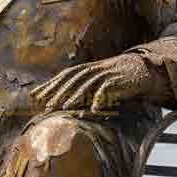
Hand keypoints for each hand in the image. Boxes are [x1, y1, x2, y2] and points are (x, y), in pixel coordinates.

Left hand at [30, 54, 150, 112]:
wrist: (142, 68)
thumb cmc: (116, 77)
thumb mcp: (97, 80)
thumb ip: (82, 88)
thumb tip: (62, 101)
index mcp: (86, 69)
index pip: (63, 76)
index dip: (49, 85)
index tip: (34, 96)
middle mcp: (93, 70)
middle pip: (71, 80)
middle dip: (58, 91)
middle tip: (45, 104)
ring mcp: (106, 74)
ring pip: (87, 84)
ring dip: (75, 96)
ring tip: (64, 108)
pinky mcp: (119, 80)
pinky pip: (108, 89)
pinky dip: (100, 97)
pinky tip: (93, 108)